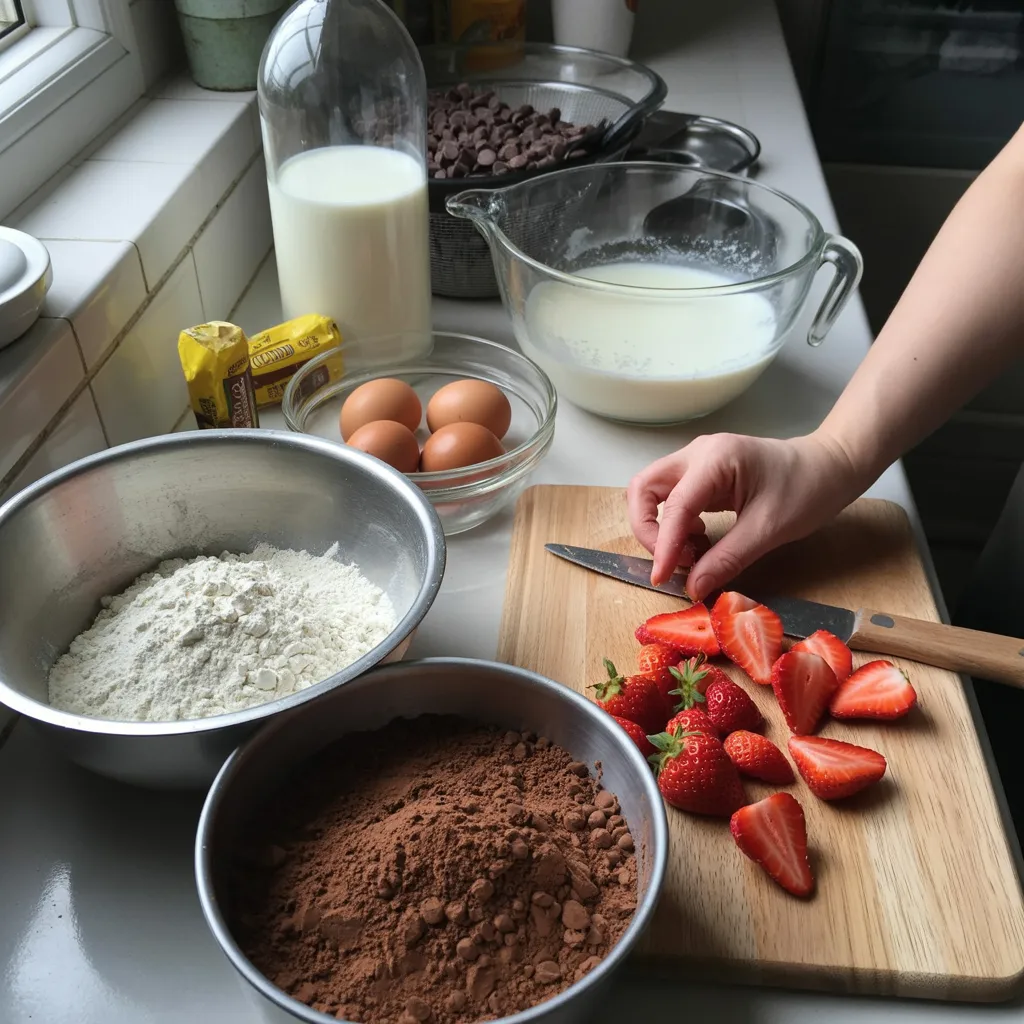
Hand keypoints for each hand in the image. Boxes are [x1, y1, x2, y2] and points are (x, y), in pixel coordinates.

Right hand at [627, 431, 864, 599]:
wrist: (831, 465)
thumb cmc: (807, 489)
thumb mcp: (768, 530)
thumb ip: (726, 559)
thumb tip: (693, 587)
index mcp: (716, 459)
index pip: (673, 506)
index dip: (663, 545)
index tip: (662, 578)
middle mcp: (697, 453)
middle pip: (643, 487)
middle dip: (646, 528)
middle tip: (669, 560)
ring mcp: (697, 461)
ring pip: (652, 491)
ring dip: (659, 526)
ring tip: (691, 551)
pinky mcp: (702, 473)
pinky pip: (671, 498)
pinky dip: (674, 523)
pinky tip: (699, 540)